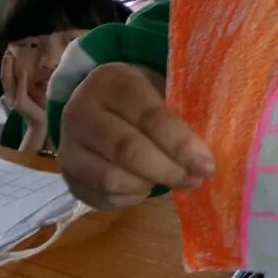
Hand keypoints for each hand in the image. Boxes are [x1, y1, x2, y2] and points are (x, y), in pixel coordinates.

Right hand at [0, 48, 48, 153]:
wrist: (42, 123)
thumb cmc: (40, 106)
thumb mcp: (34, 92)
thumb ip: (31, 82)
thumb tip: (35, 68)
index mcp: (13, 93)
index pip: (6, 77)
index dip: (5, 66)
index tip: (8, 53)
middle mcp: (10, 96)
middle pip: (4, 77)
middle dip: (5, 64)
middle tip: (7, 52)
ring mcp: (14, 100)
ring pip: (9, 81)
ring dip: (9, 68)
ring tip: (10, 58)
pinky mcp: (20, 104)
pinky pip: (20, 89)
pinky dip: (21, 80)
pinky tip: (22, 71)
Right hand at [59, 61, 213, 208]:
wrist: (98, 106)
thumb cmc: (143, 97)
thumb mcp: (161, 89)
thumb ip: (182, 111)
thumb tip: (211, 148)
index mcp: (111, 80)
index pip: (149, 115)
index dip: (181, 143)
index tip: (207, 164)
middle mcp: (80, 111)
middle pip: (127, 149)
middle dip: (168, 169)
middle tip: (195, 179)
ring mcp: (68, 146)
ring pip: (110, 178)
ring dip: (149, 184)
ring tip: (172, 179)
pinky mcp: (67, 176)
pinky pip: (102, 196)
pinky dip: (131, 196)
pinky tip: (146, 185)